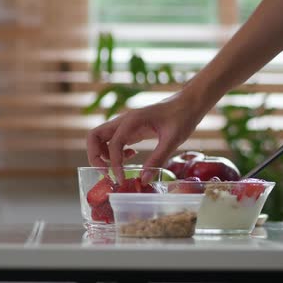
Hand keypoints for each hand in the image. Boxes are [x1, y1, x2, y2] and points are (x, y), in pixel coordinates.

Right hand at [86, 93, 200, 183]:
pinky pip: (113, 140)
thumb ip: (157, 159)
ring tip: (118, 168)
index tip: (121, 179)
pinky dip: (115, 152)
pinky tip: (131, 156)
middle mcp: (124, 121)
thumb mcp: (173, 140)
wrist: (188, 103)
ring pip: (100, 138)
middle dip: (95, 156)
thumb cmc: (182, 117)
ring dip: (102, 155)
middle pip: (94, 136)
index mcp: (132, 121)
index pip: (113, 145)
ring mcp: (125, 124)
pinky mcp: (130, 128)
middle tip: (106, 173)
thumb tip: (143, 179)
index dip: (114, 164)